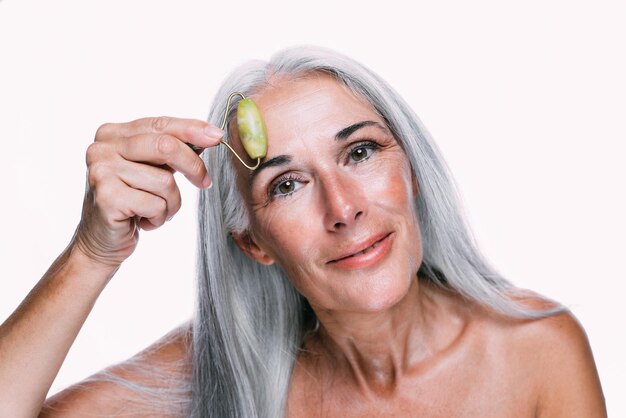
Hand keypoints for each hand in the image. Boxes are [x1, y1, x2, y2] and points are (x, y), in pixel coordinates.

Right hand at [72, 116, 222, 267]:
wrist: (101, 241)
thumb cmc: (132, 203)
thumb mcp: (151, 170)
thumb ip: (172, 149)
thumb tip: (210, 134)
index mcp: (112, 134)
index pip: (160, 124)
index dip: (192, 130)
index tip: (217, 137)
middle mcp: (102, 148)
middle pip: (165, 146)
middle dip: (193, 166)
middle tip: (204, 182)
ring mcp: (101, 171)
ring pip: (165, 181)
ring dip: (171, 203)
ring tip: (157, 211)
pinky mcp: (107, 197)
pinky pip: (156, 204)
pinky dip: (159, 217)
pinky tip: (143, 221)